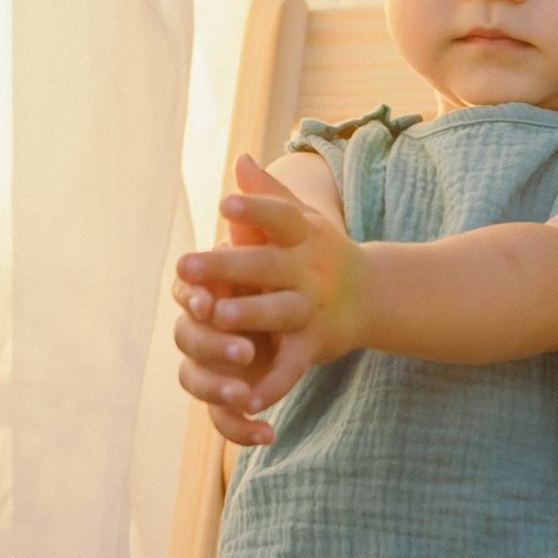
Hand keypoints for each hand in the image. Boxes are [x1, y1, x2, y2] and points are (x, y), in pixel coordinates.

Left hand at [172, 154, 362, 443]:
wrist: (373, 296)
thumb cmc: (320, 251)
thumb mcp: (301, 219)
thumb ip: (268, 193)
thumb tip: (239, 159)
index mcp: (301, 235)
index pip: (278, 217)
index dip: (255, 208)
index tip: (225, 202)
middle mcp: (308, 270)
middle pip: (265, 264)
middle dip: (225, 265)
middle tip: (184, 263)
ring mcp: (311, 308)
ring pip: (278, 312)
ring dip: (249, 314)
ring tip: (216, 316)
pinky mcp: (314, 345)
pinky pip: (292, 366)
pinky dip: (274, 384)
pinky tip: (248, 398)